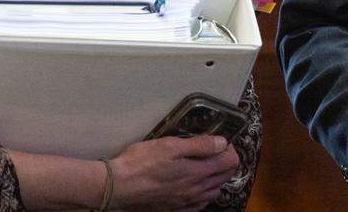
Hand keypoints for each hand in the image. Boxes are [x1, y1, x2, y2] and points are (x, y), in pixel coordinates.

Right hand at [110, 134, 239, 211]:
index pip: (230, 163)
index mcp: (197, 173)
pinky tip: (196, 187)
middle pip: (225, 178)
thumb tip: (222, 143)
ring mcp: (186, 203)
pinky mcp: (175, 210)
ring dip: (217, 179)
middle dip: (226, 162)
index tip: (220, 141)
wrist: (118, 187)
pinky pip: (200, 205)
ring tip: (207, 167)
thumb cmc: (142, 162)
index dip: (229, 149)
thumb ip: (200, 145)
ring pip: (214, 193)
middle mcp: (196, 191)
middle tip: (216, 150)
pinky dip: (204, 194)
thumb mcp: (170, 145)